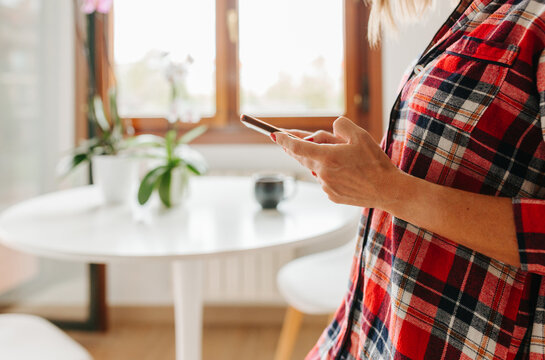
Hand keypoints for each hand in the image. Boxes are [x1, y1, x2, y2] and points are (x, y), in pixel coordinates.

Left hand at [274, 117, 402, 208]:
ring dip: (318, 160)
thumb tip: (331, 128)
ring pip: (315, 169)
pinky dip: (328, 173)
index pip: (297, 147)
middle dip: (298, 148)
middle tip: (293, 139)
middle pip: (303, 158)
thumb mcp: (360, 135)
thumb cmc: (375, 162)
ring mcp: (326, 186)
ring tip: (336, 155)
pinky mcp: (332, 196)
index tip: (275, 135)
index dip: (284, 140)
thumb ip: (340, 126)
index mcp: (327, 156)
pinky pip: (324, 180)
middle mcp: (322, 173)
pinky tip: (344, 171)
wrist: (387, 189)